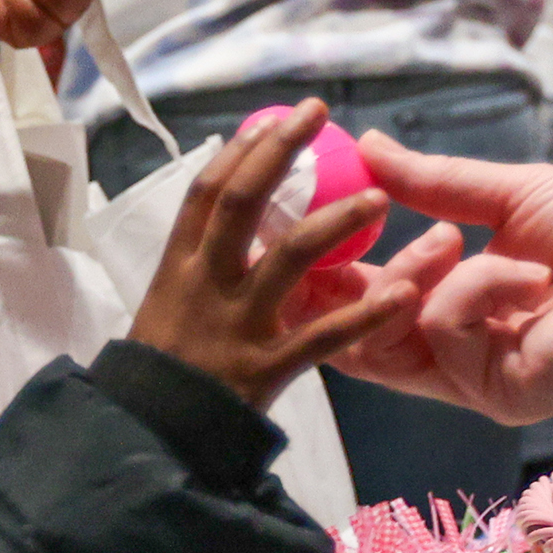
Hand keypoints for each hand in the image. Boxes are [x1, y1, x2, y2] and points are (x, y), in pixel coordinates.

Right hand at [126, 101, 415, 409]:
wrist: (147, 438)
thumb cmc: (162, 374)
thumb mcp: (166, 308)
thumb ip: (198, 267)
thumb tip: (227, 223)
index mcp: (179, 267)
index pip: (206, 194)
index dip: (237, 153)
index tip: (265, 120)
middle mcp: (206, 284)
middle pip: (241, 203)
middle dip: (278, 152)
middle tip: (315, 113)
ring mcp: (236, 324)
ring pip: (286, 258)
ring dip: (334, 221)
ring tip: (377, 196)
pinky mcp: (265, 367)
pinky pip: (323, 337)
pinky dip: (366, 316)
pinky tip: (405, 294)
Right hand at [328, 137, 552, 422]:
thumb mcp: (506, 195)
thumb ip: (431, 185)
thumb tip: (365, 147)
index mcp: (464, 313)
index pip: (372, 304)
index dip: (324, 273)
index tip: (292, 224)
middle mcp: (463, 356)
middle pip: (360, 335)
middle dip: (330, 284)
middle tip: (305, 230)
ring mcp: (478, 379)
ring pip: (390, 334)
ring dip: (409, 272)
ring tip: (448, 238)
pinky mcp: (499, 391)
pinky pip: (444, 329)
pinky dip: (475, 285)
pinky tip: (528, 271)